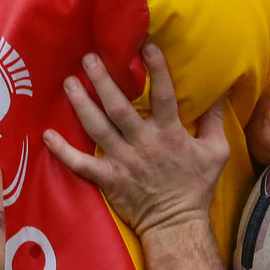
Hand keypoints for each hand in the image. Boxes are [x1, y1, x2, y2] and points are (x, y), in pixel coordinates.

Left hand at [43, 47, 228, 235]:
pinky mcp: (109, 179)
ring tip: (69, 83)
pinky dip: (63, 152)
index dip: (157, 70)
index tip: (146, 45)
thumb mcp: (217, 151)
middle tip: (89, 58)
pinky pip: (81, 164)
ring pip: (98, 128)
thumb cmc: (197, 186)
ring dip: (82, 104)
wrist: (177, 224)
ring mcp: (123, 161)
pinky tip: (46, 135)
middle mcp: (144, 144)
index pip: (164, 95)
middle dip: (103, 81)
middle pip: (120, 108)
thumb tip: (223, 91)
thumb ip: (215, 120)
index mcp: (170, 134)